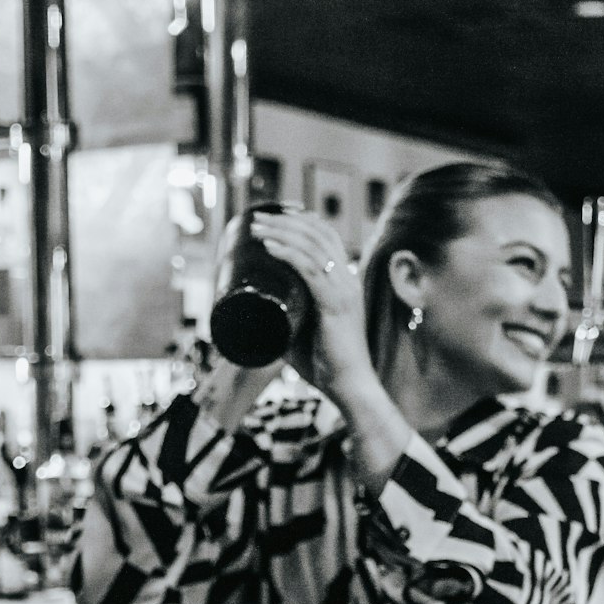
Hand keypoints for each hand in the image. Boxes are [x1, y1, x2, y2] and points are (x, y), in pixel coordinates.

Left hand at [250, 209, 375, 401]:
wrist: (349, 387)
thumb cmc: (326, 366)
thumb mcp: (302, 334)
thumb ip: (285, 322)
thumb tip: (253, 318)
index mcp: (345, 282)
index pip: (327, 237)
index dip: (302, 221)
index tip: (275, 216)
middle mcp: (348, 280)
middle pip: (318, 234)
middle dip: (286, 221)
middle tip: (257, 218)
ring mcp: (344, 291)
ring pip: (312, 247)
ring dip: (282, 232)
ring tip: (257, 228)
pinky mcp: (336, 304)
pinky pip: (311, 269)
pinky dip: (288, 253)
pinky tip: (270, 246)